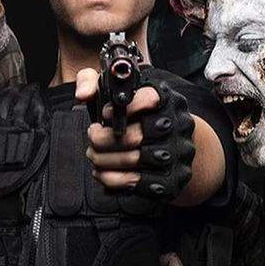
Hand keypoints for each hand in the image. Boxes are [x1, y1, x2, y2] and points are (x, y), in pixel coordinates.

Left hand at [77, 69, 194, 198]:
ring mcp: (176, 155)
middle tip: (92, 138)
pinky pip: (135, 183)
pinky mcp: (170, 180)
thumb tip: (82, 93)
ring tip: (95, 155)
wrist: (181, 146)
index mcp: (165, 100)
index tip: (104, 114)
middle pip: (131, 136)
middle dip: (101, 140)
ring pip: (131, 161)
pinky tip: (104, 172)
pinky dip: (111, 179)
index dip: (122, 108)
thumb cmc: (143, 118)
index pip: (148, 99)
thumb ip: (95, 82)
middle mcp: (175, 126)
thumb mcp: (122, 93)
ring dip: (103, 161)